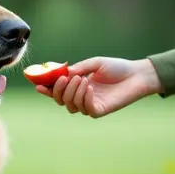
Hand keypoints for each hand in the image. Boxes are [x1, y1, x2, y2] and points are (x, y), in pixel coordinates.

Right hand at [35, 57, 162, 117]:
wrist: (136, 74)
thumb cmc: (116, 67)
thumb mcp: (95, 63)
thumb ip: (79, 68)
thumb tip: (63, 74)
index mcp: (77, 85)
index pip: (58, 91)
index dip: (47, 90)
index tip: (38, 85)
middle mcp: (82, 96)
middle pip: (61, 101)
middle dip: (59, 91)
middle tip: (64, 79)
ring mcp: (90, 104)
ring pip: (72, 106)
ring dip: (73, 93)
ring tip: (83, 80)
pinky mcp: (100, 110)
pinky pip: (86, 109)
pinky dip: (84, 99)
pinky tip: (89, 88)